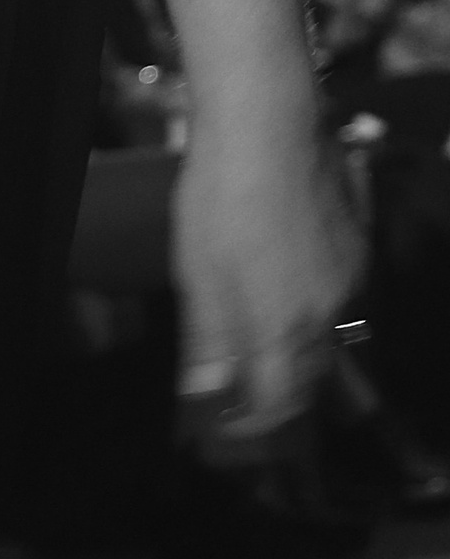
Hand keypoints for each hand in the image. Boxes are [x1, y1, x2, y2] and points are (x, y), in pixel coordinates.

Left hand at [170, 120, 365, 445]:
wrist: (270, 124)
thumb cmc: (222, 196)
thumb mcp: (198, 273)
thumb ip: (209, 342)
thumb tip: (209, 395)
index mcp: (285, 328)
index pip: (283, 408)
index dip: (261, 430)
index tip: (237, 433)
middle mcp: (329, 315)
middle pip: (315, 382)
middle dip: (289, 403)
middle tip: (257, 406)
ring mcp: (352, 281)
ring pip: (336, 344)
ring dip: (307, 364)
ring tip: (274, 361)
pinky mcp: (360, 250)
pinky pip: (347, 305)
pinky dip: (322, 319)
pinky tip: (294, 300)